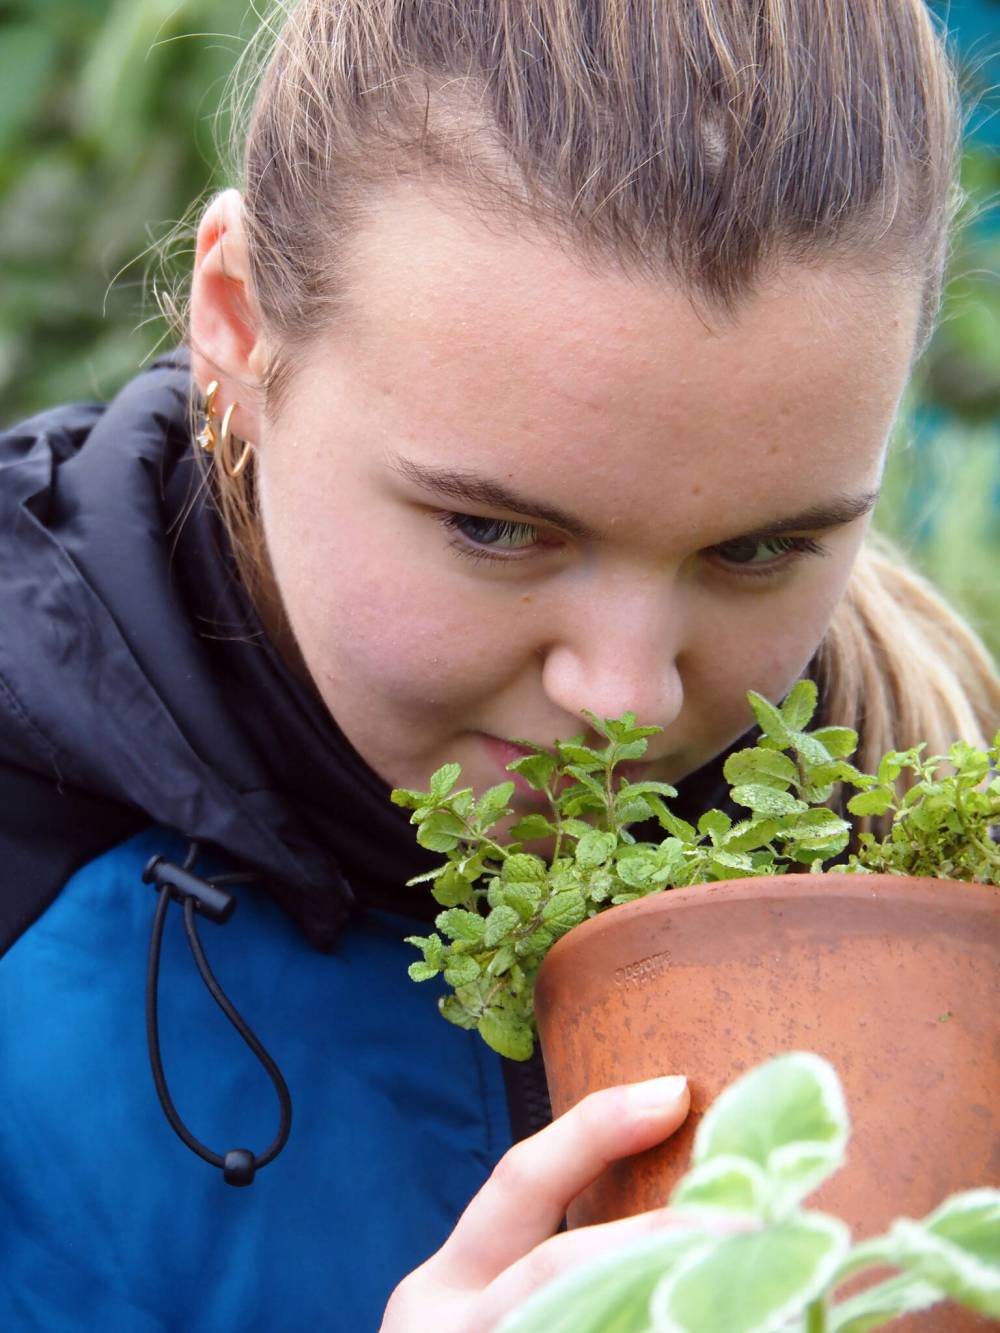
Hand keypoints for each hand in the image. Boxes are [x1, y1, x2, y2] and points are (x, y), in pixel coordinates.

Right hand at [380, 1073, 727, 1331]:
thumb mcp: (487, 1310)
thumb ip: (552, 1265)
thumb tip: (677, 1200)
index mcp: (440, 1292)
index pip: (519, 1184)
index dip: (595, 1129)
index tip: (675, 1090)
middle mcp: (446, 1332)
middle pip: (556, 1271)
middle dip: (651, 1241)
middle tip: (745, 1223)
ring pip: (580, 1323)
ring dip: (670, 1313)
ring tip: (760, 1299)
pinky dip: (659, 1332)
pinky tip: (727, 1324)